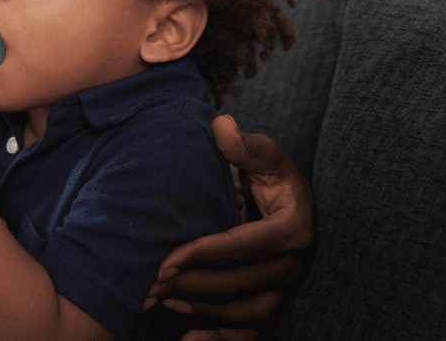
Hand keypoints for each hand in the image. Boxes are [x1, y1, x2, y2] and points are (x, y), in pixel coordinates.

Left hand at [145, 115, 313, 340]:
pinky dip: (219, 340)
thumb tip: (221, 125)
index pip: (243, 246)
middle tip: (150, 281)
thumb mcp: (263, 157)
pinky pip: (250, 334)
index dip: (202, 253)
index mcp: (294, 228)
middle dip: (192, 283)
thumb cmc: (271, 179)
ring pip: (244, 312)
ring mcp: (286, 291)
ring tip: (161, 299)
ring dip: (201, 309)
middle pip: (239, 283)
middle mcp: (295, 265)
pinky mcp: (275, 307)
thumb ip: (243, 146)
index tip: (165, 258)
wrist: (289, 208)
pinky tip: (187, 339)